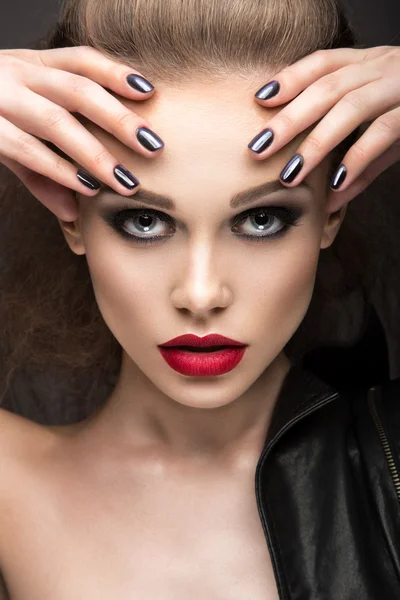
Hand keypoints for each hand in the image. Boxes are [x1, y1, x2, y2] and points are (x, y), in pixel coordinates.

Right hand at [0, 46, 163, 220]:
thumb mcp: (16, 128)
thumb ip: (47, 165)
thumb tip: (73, 212)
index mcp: (32, 64)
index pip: (82, 60)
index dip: (117, 73)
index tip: (150, 93)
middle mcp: (17, 73)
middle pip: (79, 90)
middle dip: (119, 119)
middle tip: (153, 147)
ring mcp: (0, 98)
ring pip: (57, 121)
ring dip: (96, 154)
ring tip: (125, 182)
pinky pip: (27, 149)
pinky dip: (60, 169)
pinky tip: (85, 187)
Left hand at [247, 46, 399, 211]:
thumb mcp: (388, 132)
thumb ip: (359, 162)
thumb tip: (328, 200)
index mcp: (369, 64)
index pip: (322, 63)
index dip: (289, 78)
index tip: (259, 99)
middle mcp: (383, 67)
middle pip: (326, 87)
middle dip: (289, 119)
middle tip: (257, 149)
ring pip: (350, 107)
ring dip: (316, 143)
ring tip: (290, 175)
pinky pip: (384, 131)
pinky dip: (358, 158)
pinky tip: (336, 183)